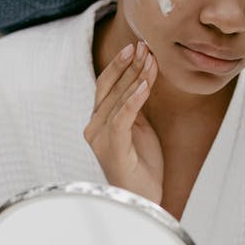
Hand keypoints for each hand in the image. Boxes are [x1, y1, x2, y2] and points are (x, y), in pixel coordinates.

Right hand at [84, 41, 162, 203]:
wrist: (142, 198)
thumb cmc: (142, 166)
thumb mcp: (140, 128)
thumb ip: (135, 105)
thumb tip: (143, 77)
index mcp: (98, 121)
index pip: (107, 85)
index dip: (121, 65)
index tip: (137, 46)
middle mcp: (94, 126)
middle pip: (108, 87)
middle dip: (127, 64)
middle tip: (142, 45)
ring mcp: (99, 137)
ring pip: (116, 98)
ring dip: (135, 76)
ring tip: (150, 59)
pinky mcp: (111, 147)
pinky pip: (122, 117)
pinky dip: (134, 99)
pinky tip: (146, 84)